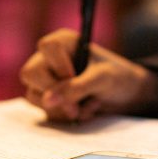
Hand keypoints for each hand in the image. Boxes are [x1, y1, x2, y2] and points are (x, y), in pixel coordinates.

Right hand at [19, 28, 153, 121]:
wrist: (126, 95)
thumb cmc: (117, 77)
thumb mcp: (102, 79)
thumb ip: (76, 87)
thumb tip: (46, 100)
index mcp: (64, 42)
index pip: (47, 47)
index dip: (59, 66)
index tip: (76, 77)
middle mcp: (50, 58)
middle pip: (31, 73)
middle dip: (54, 94)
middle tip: (76, 106)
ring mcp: (47, 79)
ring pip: (34, 95)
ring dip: (62, 109)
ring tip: (87, 105)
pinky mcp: (49, 98)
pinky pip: (44, 111)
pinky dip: (64, 116)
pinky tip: (83, 111)